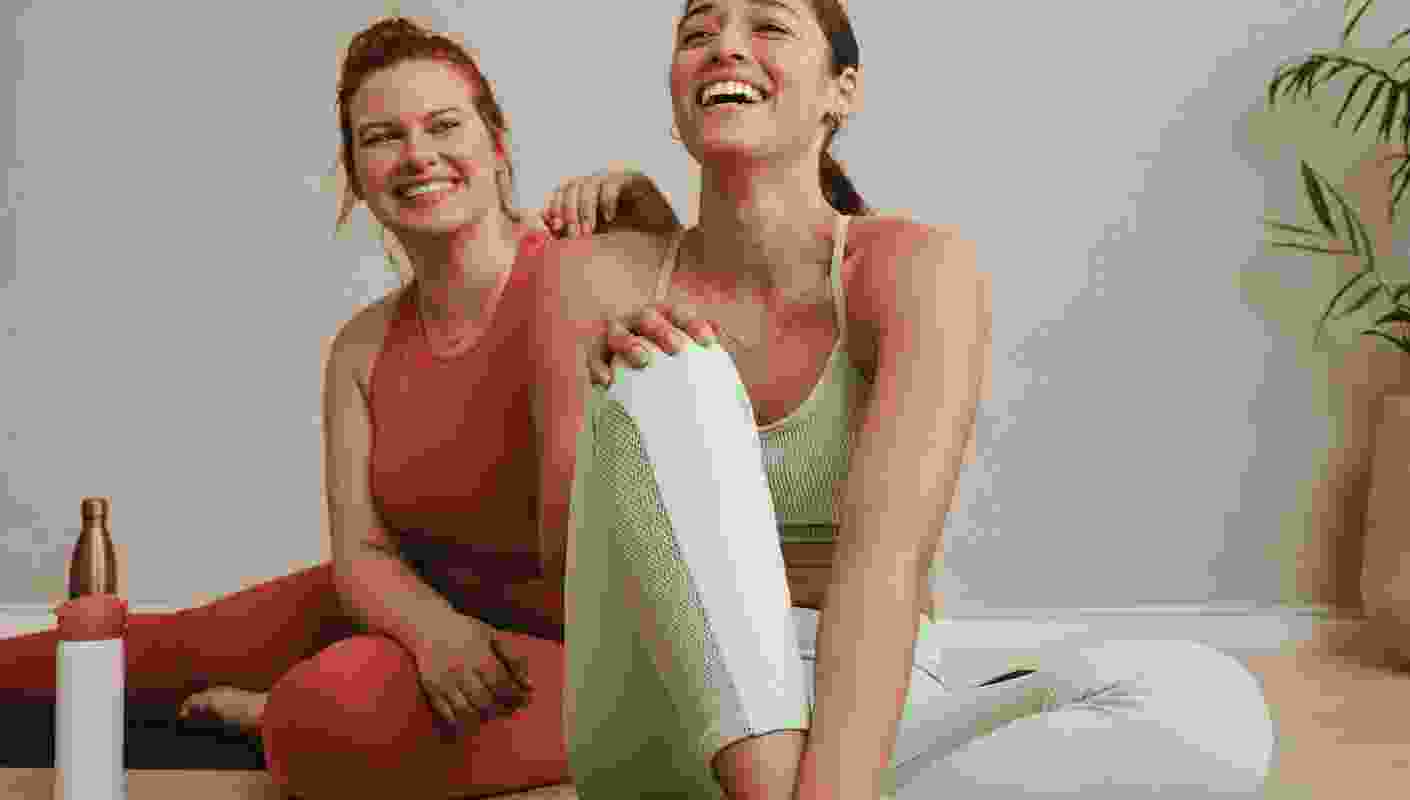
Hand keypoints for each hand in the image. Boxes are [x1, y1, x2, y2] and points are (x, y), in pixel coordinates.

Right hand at [411, 614, 533, 738]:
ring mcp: (443, 681)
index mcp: (477, 655)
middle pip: (485, 701)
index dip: (515, 695)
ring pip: (467, 711)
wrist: (429, 626)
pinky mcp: (430, 689)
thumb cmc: (466, 631)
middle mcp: (459, 670)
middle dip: (503, 708)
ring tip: (494, 712)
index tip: (524, 699)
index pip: (502, 685)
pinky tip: (473, 716)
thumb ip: (513, 659)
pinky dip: (462, 720)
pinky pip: (447, 714)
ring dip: (484, 717)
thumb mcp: (492, 636)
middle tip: (512, 708)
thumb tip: (529, 684)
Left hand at [541, 168, 680, 237]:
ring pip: (589, 184)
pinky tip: (609, 218)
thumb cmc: (634, 240)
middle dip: (568, 210)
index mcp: (590, 195)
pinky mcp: (635, 180)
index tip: (553, 226)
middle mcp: (601, 184)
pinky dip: (606, 201)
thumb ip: (577, 231)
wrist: (668, 237)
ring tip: (588, 231)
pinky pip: (612, 184)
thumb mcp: (599, 237)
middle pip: (572, 185)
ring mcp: (618, 180)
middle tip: (573, 234)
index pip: (563, 190)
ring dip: (584, 210)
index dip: (555, 205)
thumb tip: (547, 229)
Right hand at [587, 303, 720, 386]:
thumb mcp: (691, 363)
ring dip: (630, 343)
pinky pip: (595, 360)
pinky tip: (608, 382)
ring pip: (617, 332)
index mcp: (662, 320)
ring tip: (644, 359)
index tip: (709, 341)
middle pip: (647, 316)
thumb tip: (719, 330)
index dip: (692, 324)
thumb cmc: (672, 376)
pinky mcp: (597, 357)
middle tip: (677, 347)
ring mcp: (614, 337)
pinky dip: (600, 368)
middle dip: (662, 329)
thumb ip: (705, 347)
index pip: (677, 313)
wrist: (636, 398)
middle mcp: (637, 322)